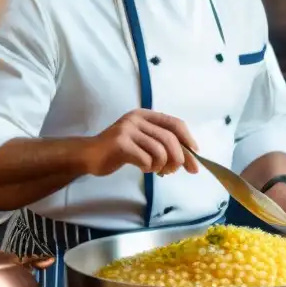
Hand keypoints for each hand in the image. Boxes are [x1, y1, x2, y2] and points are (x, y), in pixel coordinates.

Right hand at [80, 109, 199, 176]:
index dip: (188, 139)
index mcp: (146, 115)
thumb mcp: (143, 141)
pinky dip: (149, 167)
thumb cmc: (119, 150)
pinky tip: (143, 168)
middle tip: (174, 171)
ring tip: (156, 170)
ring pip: (160, 150)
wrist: (89, 155)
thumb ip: (162, 143)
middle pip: (170, 139)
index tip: (195, 154)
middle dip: (178, 158)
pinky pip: (146, 159)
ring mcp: (128, 130)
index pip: (175, 123)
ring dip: (162, 165)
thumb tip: (190, 158)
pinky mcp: (120, 143)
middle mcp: (137, 119)